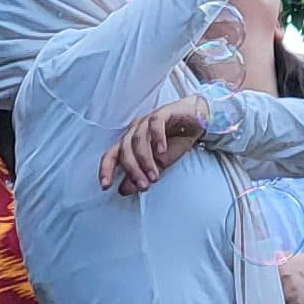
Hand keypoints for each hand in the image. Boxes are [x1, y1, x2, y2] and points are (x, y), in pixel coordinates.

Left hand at [102, 94, 220, 194]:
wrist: (198, 121)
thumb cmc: (175, 141)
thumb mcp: (158, 165)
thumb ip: (141, 175)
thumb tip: (122, 190)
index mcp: (129, 142)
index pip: (111, 155)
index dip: (106, 170)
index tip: (105, 186)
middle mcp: (135, 130)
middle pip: (124, 149)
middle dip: (132, 169)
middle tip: (143, 185)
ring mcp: (147, 120)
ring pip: (138, 139)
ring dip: (145, 159)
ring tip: (155, 175)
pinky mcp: (163, 112)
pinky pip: (155, 123)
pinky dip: (157, 137)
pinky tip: (162, 150)